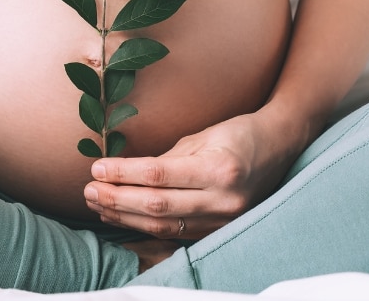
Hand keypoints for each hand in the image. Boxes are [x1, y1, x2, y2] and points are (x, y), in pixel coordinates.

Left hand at [83, 111, 305, 239]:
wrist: (280, 148)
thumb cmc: (238, 134)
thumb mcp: (203, 137)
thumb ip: (167, 159)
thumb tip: (124, 173)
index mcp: (218, 169)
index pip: (158, 176)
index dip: (123, 174)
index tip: (97, 168)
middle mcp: (223, 200)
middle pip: (157, 206)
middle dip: (117, 199)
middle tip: (88, 190)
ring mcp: (223, 220)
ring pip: (162, 225)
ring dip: (124, 216)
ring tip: (98, 203)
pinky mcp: (219, 230)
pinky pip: (174, 233)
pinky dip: (144, 227)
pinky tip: (122, 218)